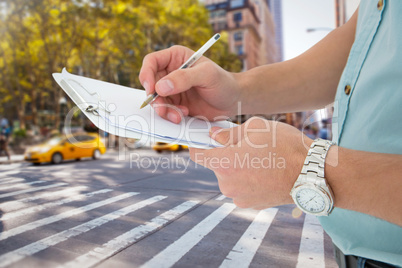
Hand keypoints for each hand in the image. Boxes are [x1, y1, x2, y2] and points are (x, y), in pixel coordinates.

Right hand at [139, 45, 240, 122]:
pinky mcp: (176, 104)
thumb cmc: (224, 82)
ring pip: (156, 100)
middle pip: (150, 84)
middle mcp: (171, 72)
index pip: (151, 62)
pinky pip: (165, 110)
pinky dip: (171, 115)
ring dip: (164, 110)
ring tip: (179, 115)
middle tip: (165, 108)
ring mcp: (172, 89)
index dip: (146, 74)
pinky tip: (184, 114)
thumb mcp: (206, 75)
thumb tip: (160, 87)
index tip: (151, 89)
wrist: (234, 100)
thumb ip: (184, 78)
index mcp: (176, 57)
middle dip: (156, 98)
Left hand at [189, 117, 312, 208]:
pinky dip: (248, 180)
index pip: (197, 154)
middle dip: (226, 154)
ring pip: (230, 177)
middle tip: (247, 146)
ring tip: (261, 160)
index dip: (198, 144)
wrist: (313, 174)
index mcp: (225, 163)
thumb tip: (214, 136)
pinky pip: (242, 188)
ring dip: (238, 167)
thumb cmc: (286, 147)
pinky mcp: (251, 204)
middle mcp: (227, 184)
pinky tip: (266, 172)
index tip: (204, 139)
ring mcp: (239, 197)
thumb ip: (229, 133)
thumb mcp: (256, 128)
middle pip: (216, 165)